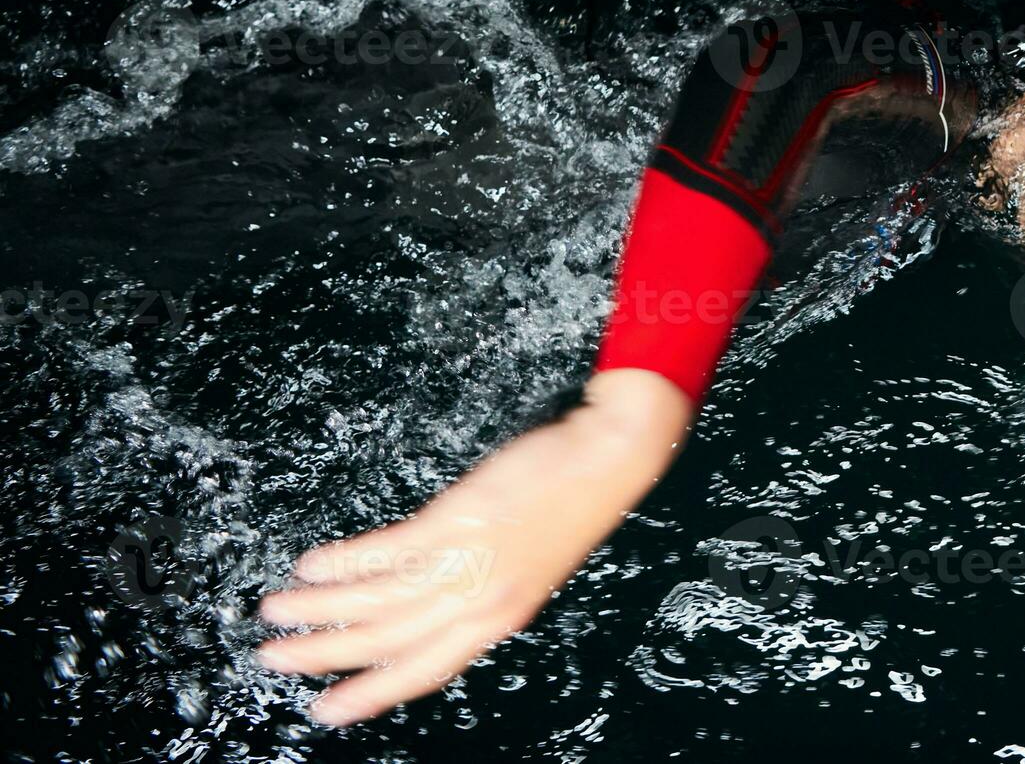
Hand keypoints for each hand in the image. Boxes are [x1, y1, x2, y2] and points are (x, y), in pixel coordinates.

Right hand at [257, 370, 692, 725]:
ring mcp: (465, 563)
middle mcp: (479, 602)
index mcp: (498, 619)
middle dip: (324, 656)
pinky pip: (385, 554)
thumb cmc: (569, 505)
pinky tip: (310, 565)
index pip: (426, 671)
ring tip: (275, 612)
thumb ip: (483, 595)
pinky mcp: (455, 522)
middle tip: (276, 661)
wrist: (605, 458)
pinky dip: (342, 564)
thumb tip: (434, 605)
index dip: (373, 694)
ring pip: (377, 603)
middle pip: (387, 643)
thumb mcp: (528, 569)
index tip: (328, 710)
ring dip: (317, 610)